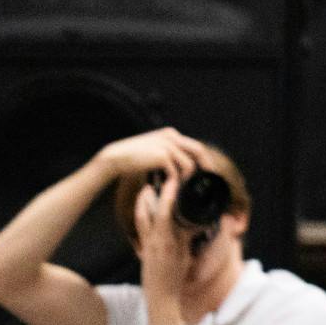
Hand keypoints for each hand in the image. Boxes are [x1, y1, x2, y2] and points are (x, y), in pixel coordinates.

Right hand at [96, 127, 210, 183]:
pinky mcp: (162, 156)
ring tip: (185, 189)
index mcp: (171, 134)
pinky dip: (176, 182)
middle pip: (198, 151)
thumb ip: (167, 156)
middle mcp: (172, 136)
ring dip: (188, 179)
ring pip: (189, 164)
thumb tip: (179, 170)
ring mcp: (167, 145)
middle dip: (206, 166)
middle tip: (210, 180)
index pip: (194, 145)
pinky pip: (176, 172)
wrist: (116, 157)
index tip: (208, 170)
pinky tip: (174, 190)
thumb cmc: (133, 159)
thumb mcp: (153, 153)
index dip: (203, 158)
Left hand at [134, 172, 195, 310]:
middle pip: (146, 212)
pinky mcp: (143, 249)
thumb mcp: (186, 254)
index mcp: (166, 241)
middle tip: (153, 179)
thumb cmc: (176, 278)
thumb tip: (197, 220)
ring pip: (140, 218)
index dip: (167, 194)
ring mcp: (146, 245)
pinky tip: (146, 209)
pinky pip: (140, 227)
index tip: (172, 180)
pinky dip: (143, 214)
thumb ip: (188, 235)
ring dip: (142, 202)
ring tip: (147, 189)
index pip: (164, 212)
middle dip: (148, 194)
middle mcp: (153, 241)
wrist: (161, 298)